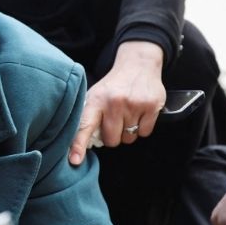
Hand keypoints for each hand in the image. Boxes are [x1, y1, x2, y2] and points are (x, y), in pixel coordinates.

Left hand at [69, 41, 164, 162]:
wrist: (138, 64)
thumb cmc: (114, 86)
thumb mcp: (97, 95)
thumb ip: (90, 117)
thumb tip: (81, 145)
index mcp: (96, 100)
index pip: (84, 126)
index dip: (78, 145)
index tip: (74, 160)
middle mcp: (114, 103)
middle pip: (112, 140)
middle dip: (114, 136)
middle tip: (115, 121)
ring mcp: (134, 105)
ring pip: (129, 138)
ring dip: (128, 132)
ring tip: (128, 114)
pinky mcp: (151, 106)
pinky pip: (144, 133)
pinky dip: (142, 128)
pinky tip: (140, 114)